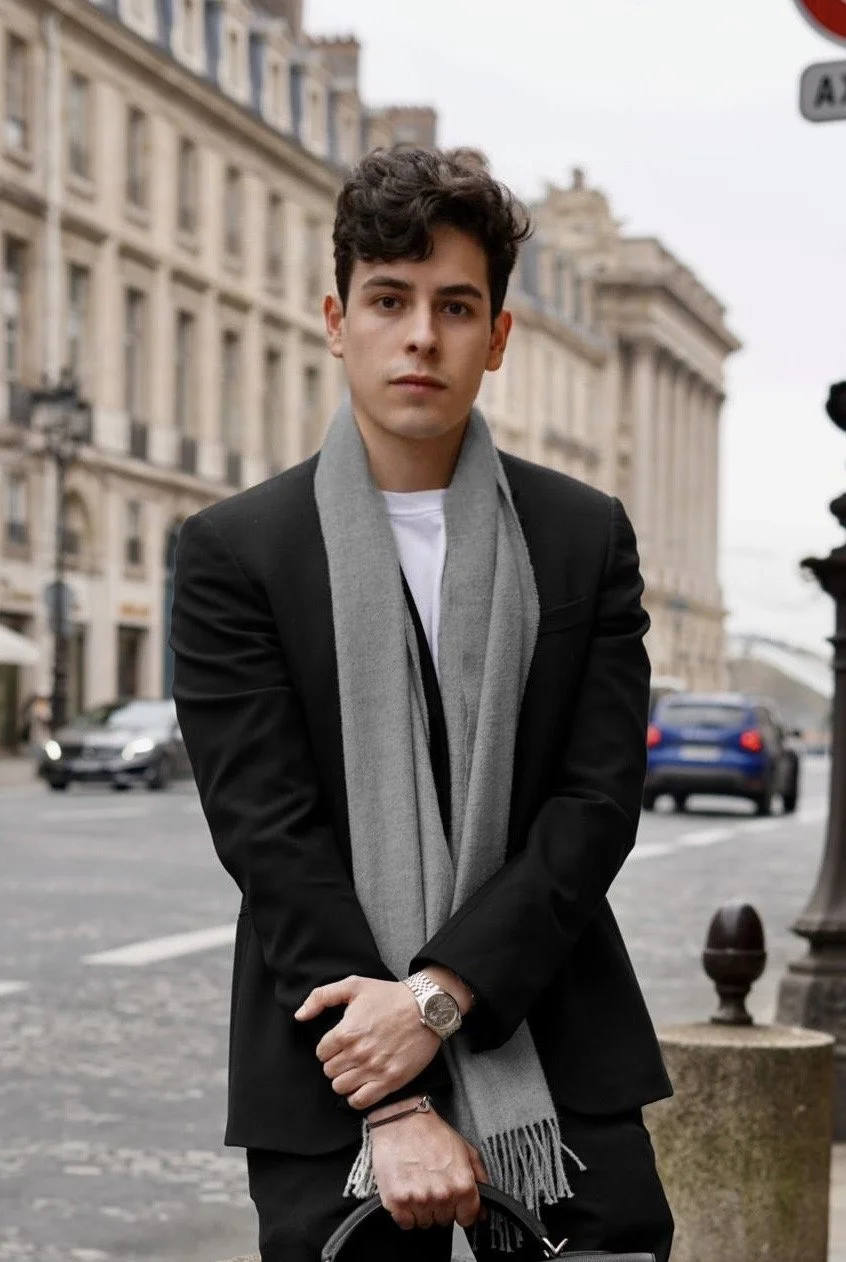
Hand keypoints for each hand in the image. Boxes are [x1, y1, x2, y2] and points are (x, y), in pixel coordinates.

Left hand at [294, 976, 440, 1110]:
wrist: (426, 1008)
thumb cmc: (390, 995)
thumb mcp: (354, 985)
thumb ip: (321, 997)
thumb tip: (299, 1015)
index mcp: (346, 1031)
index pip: (321, 1053)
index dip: (328, 1048)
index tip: (339, 1044)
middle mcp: (358, 1053)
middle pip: (329, 1072)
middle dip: (335, 1063)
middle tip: (348, 1055)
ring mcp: (375, 1069)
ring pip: (341, 1088)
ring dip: (344, 1080)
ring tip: (355, 1069)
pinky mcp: (390, 1080)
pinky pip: (360, 1101)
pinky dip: (356, 1096)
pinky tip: (362, 1084)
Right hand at [370, 1102, 488, 1230]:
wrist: (401, 1119)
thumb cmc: (431, 1132)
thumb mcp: (465, 1149)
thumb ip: (480, 1179)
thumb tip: (484, 1211)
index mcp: (462, 1184)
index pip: (467, 1218)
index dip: (460, 1208)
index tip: (452, 1198)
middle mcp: (442, 1195)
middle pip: (444, 1220)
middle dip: (440, 1206)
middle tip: (432, 1183)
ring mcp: (419, 1199)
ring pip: (425, 1222)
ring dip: (422, 1209)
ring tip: (418, 1183)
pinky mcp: (397, 1201)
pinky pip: (406, 1223)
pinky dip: (404, 1212)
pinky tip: (406, 1190)